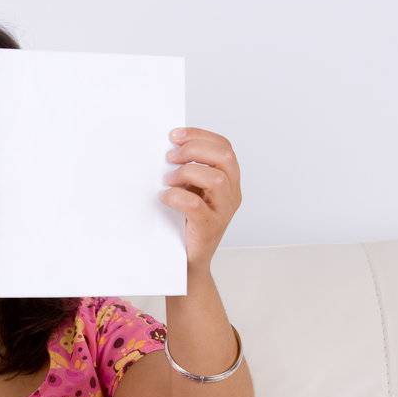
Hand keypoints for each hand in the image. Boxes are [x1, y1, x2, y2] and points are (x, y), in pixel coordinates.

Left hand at [160, 127, 240, 269]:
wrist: (189, 261)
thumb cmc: (187, 223)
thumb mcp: (192, 190)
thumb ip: (189, 171)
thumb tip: (169, 148)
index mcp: (230, 180)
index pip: (224, 147)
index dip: (200, 135)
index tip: (175, 135)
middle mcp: (232, 194)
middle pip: (223, 157)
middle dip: (194, 149)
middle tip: (169, 156)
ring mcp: (223, 211)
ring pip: (215, 178)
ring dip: (186, 172)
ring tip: (168, 180)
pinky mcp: (210, 227)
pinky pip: (195, 204)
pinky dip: (176, 196)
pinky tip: (165, 197)